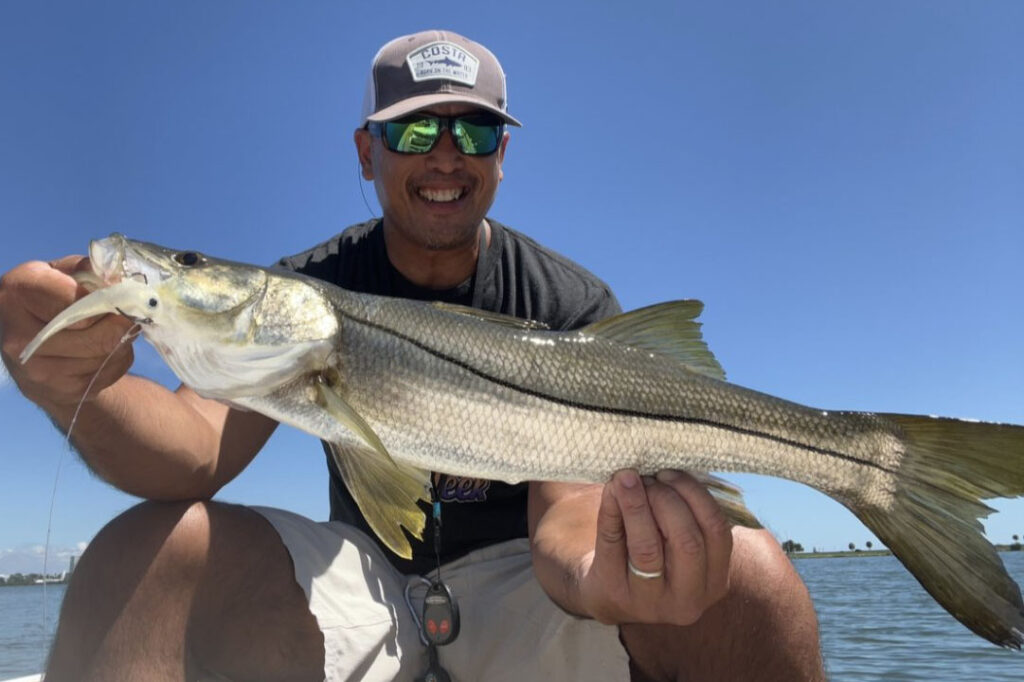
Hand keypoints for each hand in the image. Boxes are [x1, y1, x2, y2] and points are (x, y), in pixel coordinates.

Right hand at [0, 257, 134, 413]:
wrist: (34, 348)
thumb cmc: (51, 299)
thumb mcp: (61, 273)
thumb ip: (87, 271)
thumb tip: (119, 280)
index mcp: (18, 293)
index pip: (75, 299)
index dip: (104, 297)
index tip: (117, 294)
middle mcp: (20, 335)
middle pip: (98, 334)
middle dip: (121, 321)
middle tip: (128, 312)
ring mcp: (39, 369)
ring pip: (107, 352)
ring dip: (122, 338)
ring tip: (112, 328)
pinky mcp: (61, 391)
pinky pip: (111, 369)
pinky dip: (119, 356)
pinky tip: (105, 348)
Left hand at [577, 469, 733, 625]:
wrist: (610, 593)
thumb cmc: (653, 557)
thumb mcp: (678, 543)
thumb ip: (683, 510)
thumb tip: (666, 467)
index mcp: (715, 582)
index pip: (718, 532)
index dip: (696, 496)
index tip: (670, 474)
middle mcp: (688, 600)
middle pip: (687, 541)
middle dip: (666, 499)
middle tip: (647, 478)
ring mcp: (650, 603)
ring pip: (647, 547)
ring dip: (637, 503)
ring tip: (626, 479)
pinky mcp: (614, 595)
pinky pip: (612, 545)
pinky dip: (610, 510)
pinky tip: (611, 490)